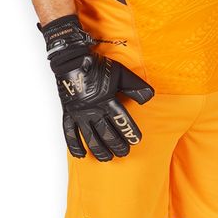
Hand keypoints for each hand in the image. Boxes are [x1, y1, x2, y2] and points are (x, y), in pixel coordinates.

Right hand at [39, 14, 154, 160]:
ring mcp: (79, 113)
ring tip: (108, 158)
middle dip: (117, 144)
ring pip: (90, 137)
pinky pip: (69, 133)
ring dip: (99, 150)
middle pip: (106, 133)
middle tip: (124, 152)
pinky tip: (82, 155)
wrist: (72, 60)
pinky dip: (75, 146)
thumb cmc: (98, 66)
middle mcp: (93, 109)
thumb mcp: (120, 72)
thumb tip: (150, 97)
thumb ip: (135, 86)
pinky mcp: (68, 113)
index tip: (136, 140)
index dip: (129, 131)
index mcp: (106, 99)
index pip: (120, 120)